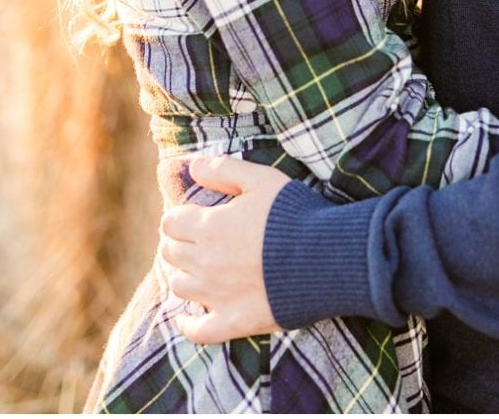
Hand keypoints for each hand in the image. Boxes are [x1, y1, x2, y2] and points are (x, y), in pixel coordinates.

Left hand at [159, 155, 290, 342]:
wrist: (328, 259)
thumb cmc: (295, 215)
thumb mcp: (261, 179)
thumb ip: (223, 169)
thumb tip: (192, 166)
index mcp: (209, 227)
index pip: (171, 223)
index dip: (179, 219)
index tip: (191, 219)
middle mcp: (206, 262)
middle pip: (171, 253)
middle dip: (179, 244)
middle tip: (194, 243)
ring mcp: (218, 295)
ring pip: (179, 287)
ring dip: (184, 277)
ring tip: (197, 272)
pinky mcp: (236, 322)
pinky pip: (200, 331)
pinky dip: (188, 325)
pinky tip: (187, 318)